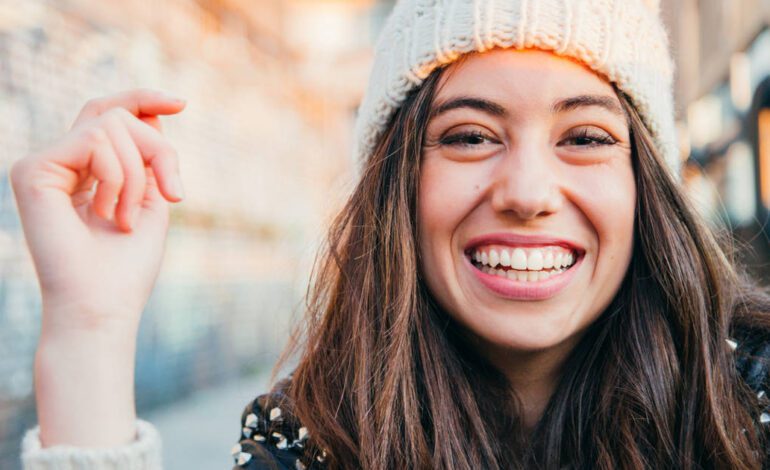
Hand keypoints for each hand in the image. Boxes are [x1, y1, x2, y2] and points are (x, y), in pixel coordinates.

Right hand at [11, 89, 186, 446]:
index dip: (142, 100)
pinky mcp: (32, 170)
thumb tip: (152, 112)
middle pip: (116, 114)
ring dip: (138, 174)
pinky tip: (109, 214)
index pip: (108, 116)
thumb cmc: (127, 266)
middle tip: (172, 193)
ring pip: (110, 124)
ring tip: (126, 219)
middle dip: (158, 149)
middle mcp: (61, 164)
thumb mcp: (151, 199)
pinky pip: (94, 140)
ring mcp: (43, 165)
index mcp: (85, 171)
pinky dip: (119, 177)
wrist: (103, 305)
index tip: (181, 103)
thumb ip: (148, 155)